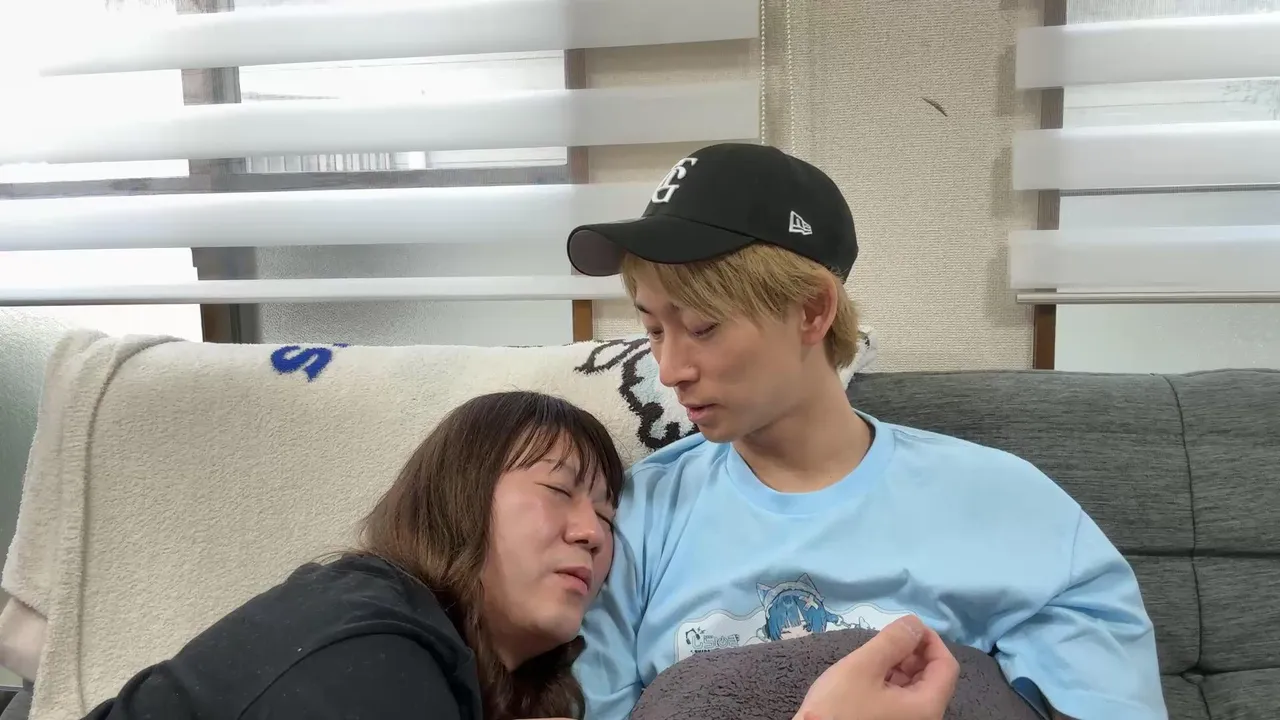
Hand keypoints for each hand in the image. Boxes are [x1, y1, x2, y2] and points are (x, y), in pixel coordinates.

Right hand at [793, 615, 958, 719]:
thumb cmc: (839, 709)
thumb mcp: (862, 668)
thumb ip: (892, 641)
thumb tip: (914, 622)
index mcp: (926, 706)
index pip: (946, 665)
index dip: (929, 639)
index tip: (903, 626)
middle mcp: (925, 718)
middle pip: (933, 676)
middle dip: (912, 652)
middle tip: (883, 640)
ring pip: (915, 687)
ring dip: (899, 665)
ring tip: (871, 657)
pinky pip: (902, 700)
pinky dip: (890, 681)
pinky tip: (868, 677)